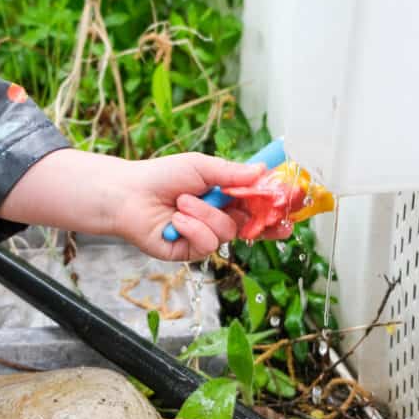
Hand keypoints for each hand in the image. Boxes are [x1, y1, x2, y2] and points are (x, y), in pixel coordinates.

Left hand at [108, 152, 267, 261]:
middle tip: (260, 212)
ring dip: (205, 214)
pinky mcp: (189, 251)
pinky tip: (176, 219)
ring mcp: (204, 236)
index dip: (274, 209)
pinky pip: (206, 244)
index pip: (258, 206)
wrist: (128, 194)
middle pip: (253, 226)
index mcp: (225, 197)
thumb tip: (261, 171)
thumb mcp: (200, 167)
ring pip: (227, 232)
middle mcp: (218, 218)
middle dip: (257, 219)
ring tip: (182, 202)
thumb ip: (231, 172)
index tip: (290, 207)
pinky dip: (192, 228)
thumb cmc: (161, 176)